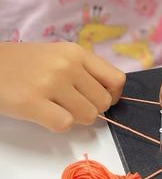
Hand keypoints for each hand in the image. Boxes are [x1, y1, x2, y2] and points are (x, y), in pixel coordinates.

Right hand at [0, 42, 125, 131]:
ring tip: (58, 109)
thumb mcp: (60, 56)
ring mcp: (51, 83)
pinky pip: (65, 124)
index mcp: (77, 53)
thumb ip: (84, 71)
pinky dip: (58, 125)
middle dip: (91, 109)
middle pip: (104, 102)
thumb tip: (109, 97)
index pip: (117, 79)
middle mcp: (68, 66)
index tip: (99, 100)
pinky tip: (45, 114)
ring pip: (88, 115)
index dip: (113, 96)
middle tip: (72, 106)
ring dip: (76, 118)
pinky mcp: (33, 103)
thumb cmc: (27, 63)